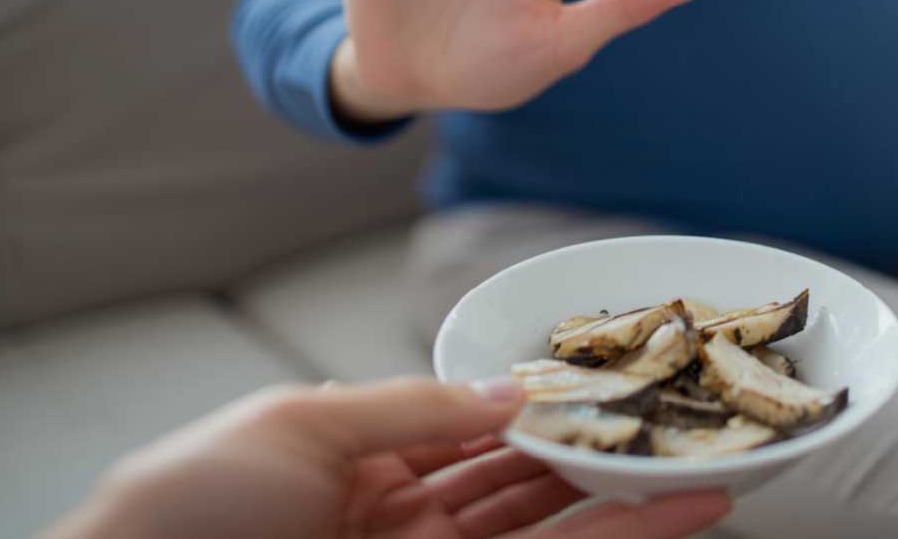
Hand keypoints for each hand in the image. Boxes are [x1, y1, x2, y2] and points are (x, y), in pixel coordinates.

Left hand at [42, 377, 730, 538]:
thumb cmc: (189, 503)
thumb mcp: (298, 424)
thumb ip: (413, 404)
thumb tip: (512, 387)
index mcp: (360, 452)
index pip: (473, 420)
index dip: (540, 398)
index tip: (608, 373)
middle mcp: (404, 511)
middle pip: (523, 474)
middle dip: (598, 447)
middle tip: (680, 415)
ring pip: (549, 525)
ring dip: (630, 497)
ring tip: (708, 460)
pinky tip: (676, 516)